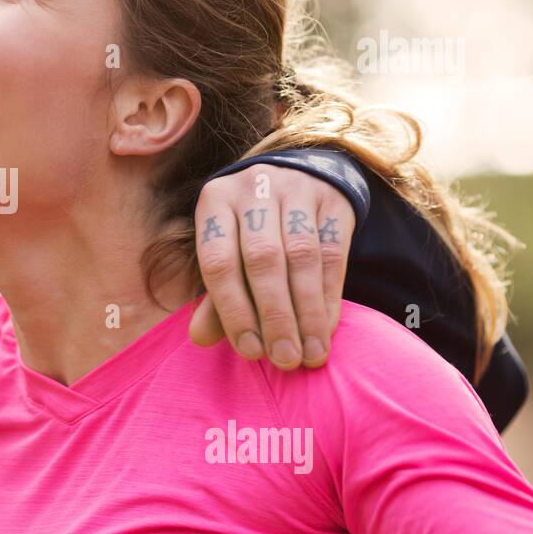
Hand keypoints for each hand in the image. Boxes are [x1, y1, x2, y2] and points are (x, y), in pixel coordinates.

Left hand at [190, 164, 354, 368]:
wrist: (298, 174)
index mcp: (215, 200)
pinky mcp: (332, 198)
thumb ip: (217, 296)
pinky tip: (326, 329)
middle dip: (274, 316)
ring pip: (302, 256)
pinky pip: (333, 252)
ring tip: (309, 354)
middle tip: (284, 359)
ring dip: (307, 313)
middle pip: (262, 259)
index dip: (233, 310)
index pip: (219, 261)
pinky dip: (329, 296)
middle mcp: (253, 188)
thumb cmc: (252, 228)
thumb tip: (199, 339)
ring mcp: (296, 188)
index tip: (250, 352)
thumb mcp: (228, 252)